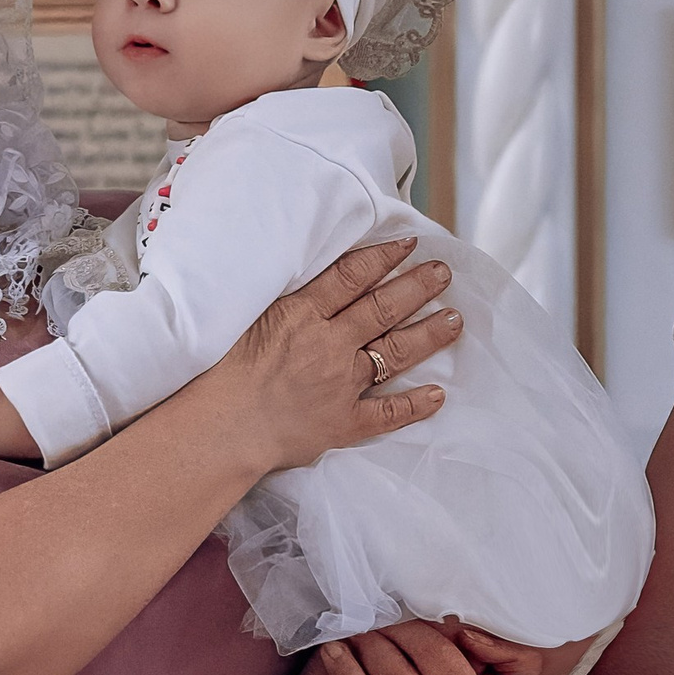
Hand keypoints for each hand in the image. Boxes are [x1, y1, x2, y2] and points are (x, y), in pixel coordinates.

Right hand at [221, 238, 458, 476]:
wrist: (218, 429)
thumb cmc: (218, 374)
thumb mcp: (245, 319)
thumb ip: (282, 300)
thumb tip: (307, 276)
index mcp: (301, 315)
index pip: (351, 278)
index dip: (382, 258)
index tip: (408, 245)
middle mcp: (329, 346)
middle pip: (383, 309)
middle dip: (417, 287)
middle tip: (443, 272)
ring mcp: (341, 385)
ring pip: (395, 353)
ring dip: (428, 334)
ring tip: (455, 319)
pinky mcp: (343, 423)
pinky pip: (387, 413)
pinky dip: (415, 405)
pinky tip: (438, 395)